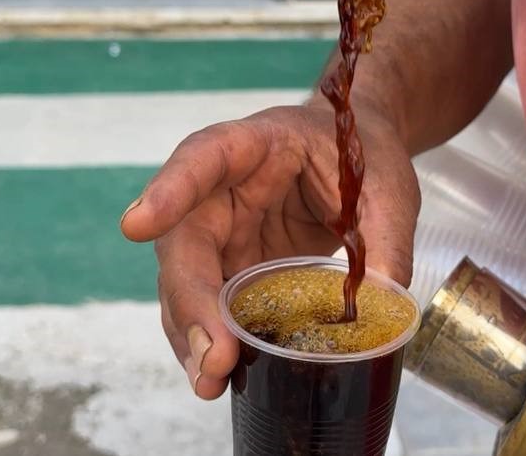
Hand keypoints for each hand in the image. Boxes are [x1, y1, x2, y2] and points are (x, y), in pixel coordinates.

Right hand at [119, 103, 418, 398]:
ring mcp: (220, 234)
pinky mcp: (230, 270)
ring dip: (191, 334)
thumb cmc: (360, 156)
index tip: (138, 225)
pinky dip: (209, 342)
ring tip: (210, 380)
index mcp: (256, 144)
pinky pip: (208, 308)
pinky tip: (219, 378)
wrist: (357, 157)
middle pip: (185, 240)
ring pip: (185, 284)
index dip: (169, 189)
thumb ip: (384, 238)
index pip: (204, 156)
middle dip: (190, 301)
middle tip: (212, 354)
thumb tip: (386, 306)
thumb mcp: (387, 186)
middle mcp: (220, 190)